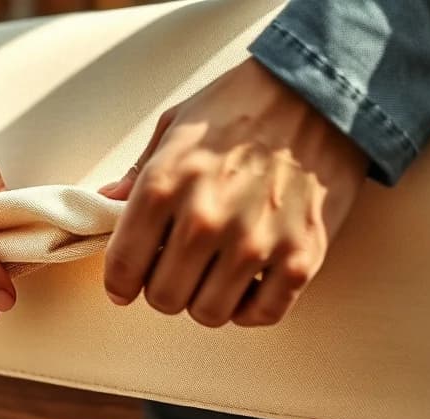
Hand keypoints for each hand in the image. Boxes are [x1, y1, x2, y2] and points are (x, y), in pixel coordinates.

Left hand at [99, 59, 366, 327]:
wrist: (321, 93)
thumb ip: (138, 173)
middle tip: (177, 271)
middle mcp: (206, 220)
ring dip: (206, 300)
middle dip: (164, 290)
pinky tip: (249, 283)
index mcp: (165, 186)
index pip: (124, 267)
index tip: (127, 286)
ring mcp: (255, 243)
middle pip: (165, 298)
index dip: (121, 284)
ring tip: (214, 275)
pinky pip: (261, 314)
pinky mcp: (301, 256)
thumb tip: (108, 203)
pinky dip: (250, 307)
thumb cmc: (242, 106)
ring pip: (209, 313)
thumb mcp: (175, 126)